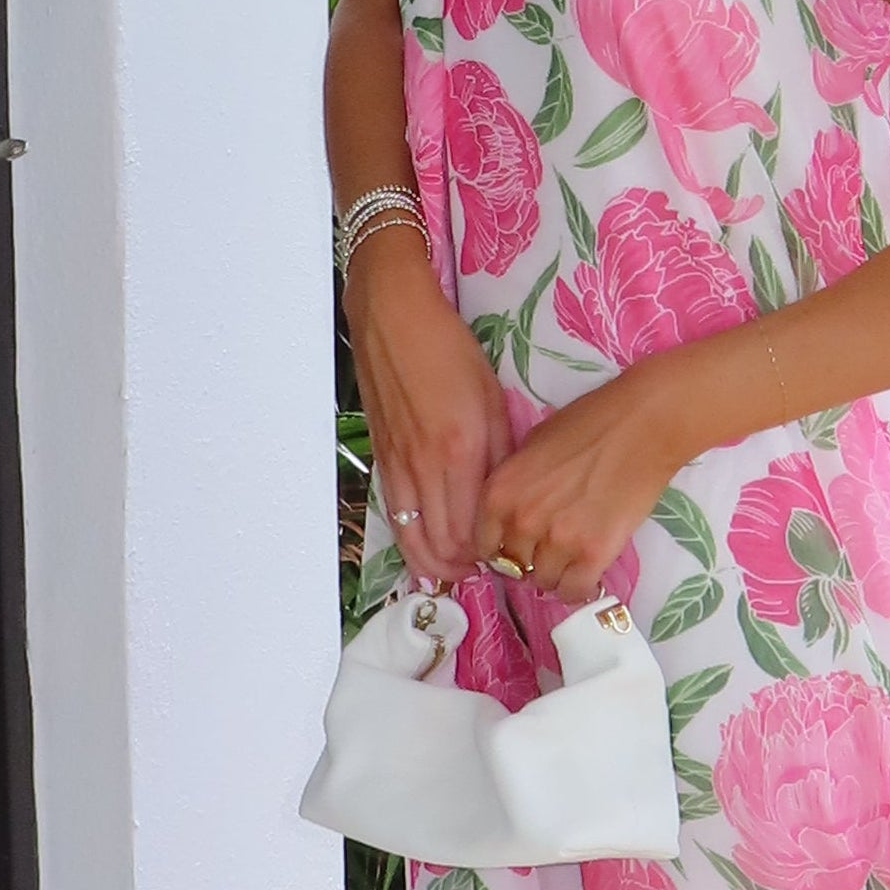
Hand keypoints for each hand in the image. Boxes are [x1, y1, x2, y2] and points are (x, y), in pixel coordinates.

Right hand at [347, 229, 510, 584]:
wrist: (393, 319)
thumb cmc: (450, 351)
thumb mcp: (492, 399)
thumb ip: (499, 454)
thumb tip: (506, 499)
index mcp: (460, 452)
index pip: (472, 530)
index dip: (489, 556)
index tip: (509, 557)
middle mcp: (424, 467)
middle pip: (440, 545)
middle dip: (464, 568)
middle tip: (487, 570)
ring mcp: (397, 466)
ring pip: (412, 538)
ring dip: (435, 562)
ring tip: (459, 567)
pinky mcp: (381, 458)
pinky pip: (396, 515)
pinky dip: (412, 539)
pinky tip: (429, 545)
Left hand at [476, 368, 685, 604]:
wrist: (641, 426)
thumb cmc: (587, 424)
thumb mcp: (531, 446)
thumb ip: (514, 486)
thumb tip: (511, 518)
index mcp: (499, 493)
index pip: (484, 545)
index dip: (501, 548)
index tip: (517, 547)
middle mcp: (522, 521)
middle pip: (515, 567)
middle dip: (529, 562)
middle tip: (550, 550)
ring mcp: (558, 541)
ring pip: (544, 582)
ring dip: (556, 574)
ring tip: (572, 558)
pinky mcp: (594, 554)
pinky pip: (575, 590)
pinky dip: (578, 588)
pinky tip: (585, 573)